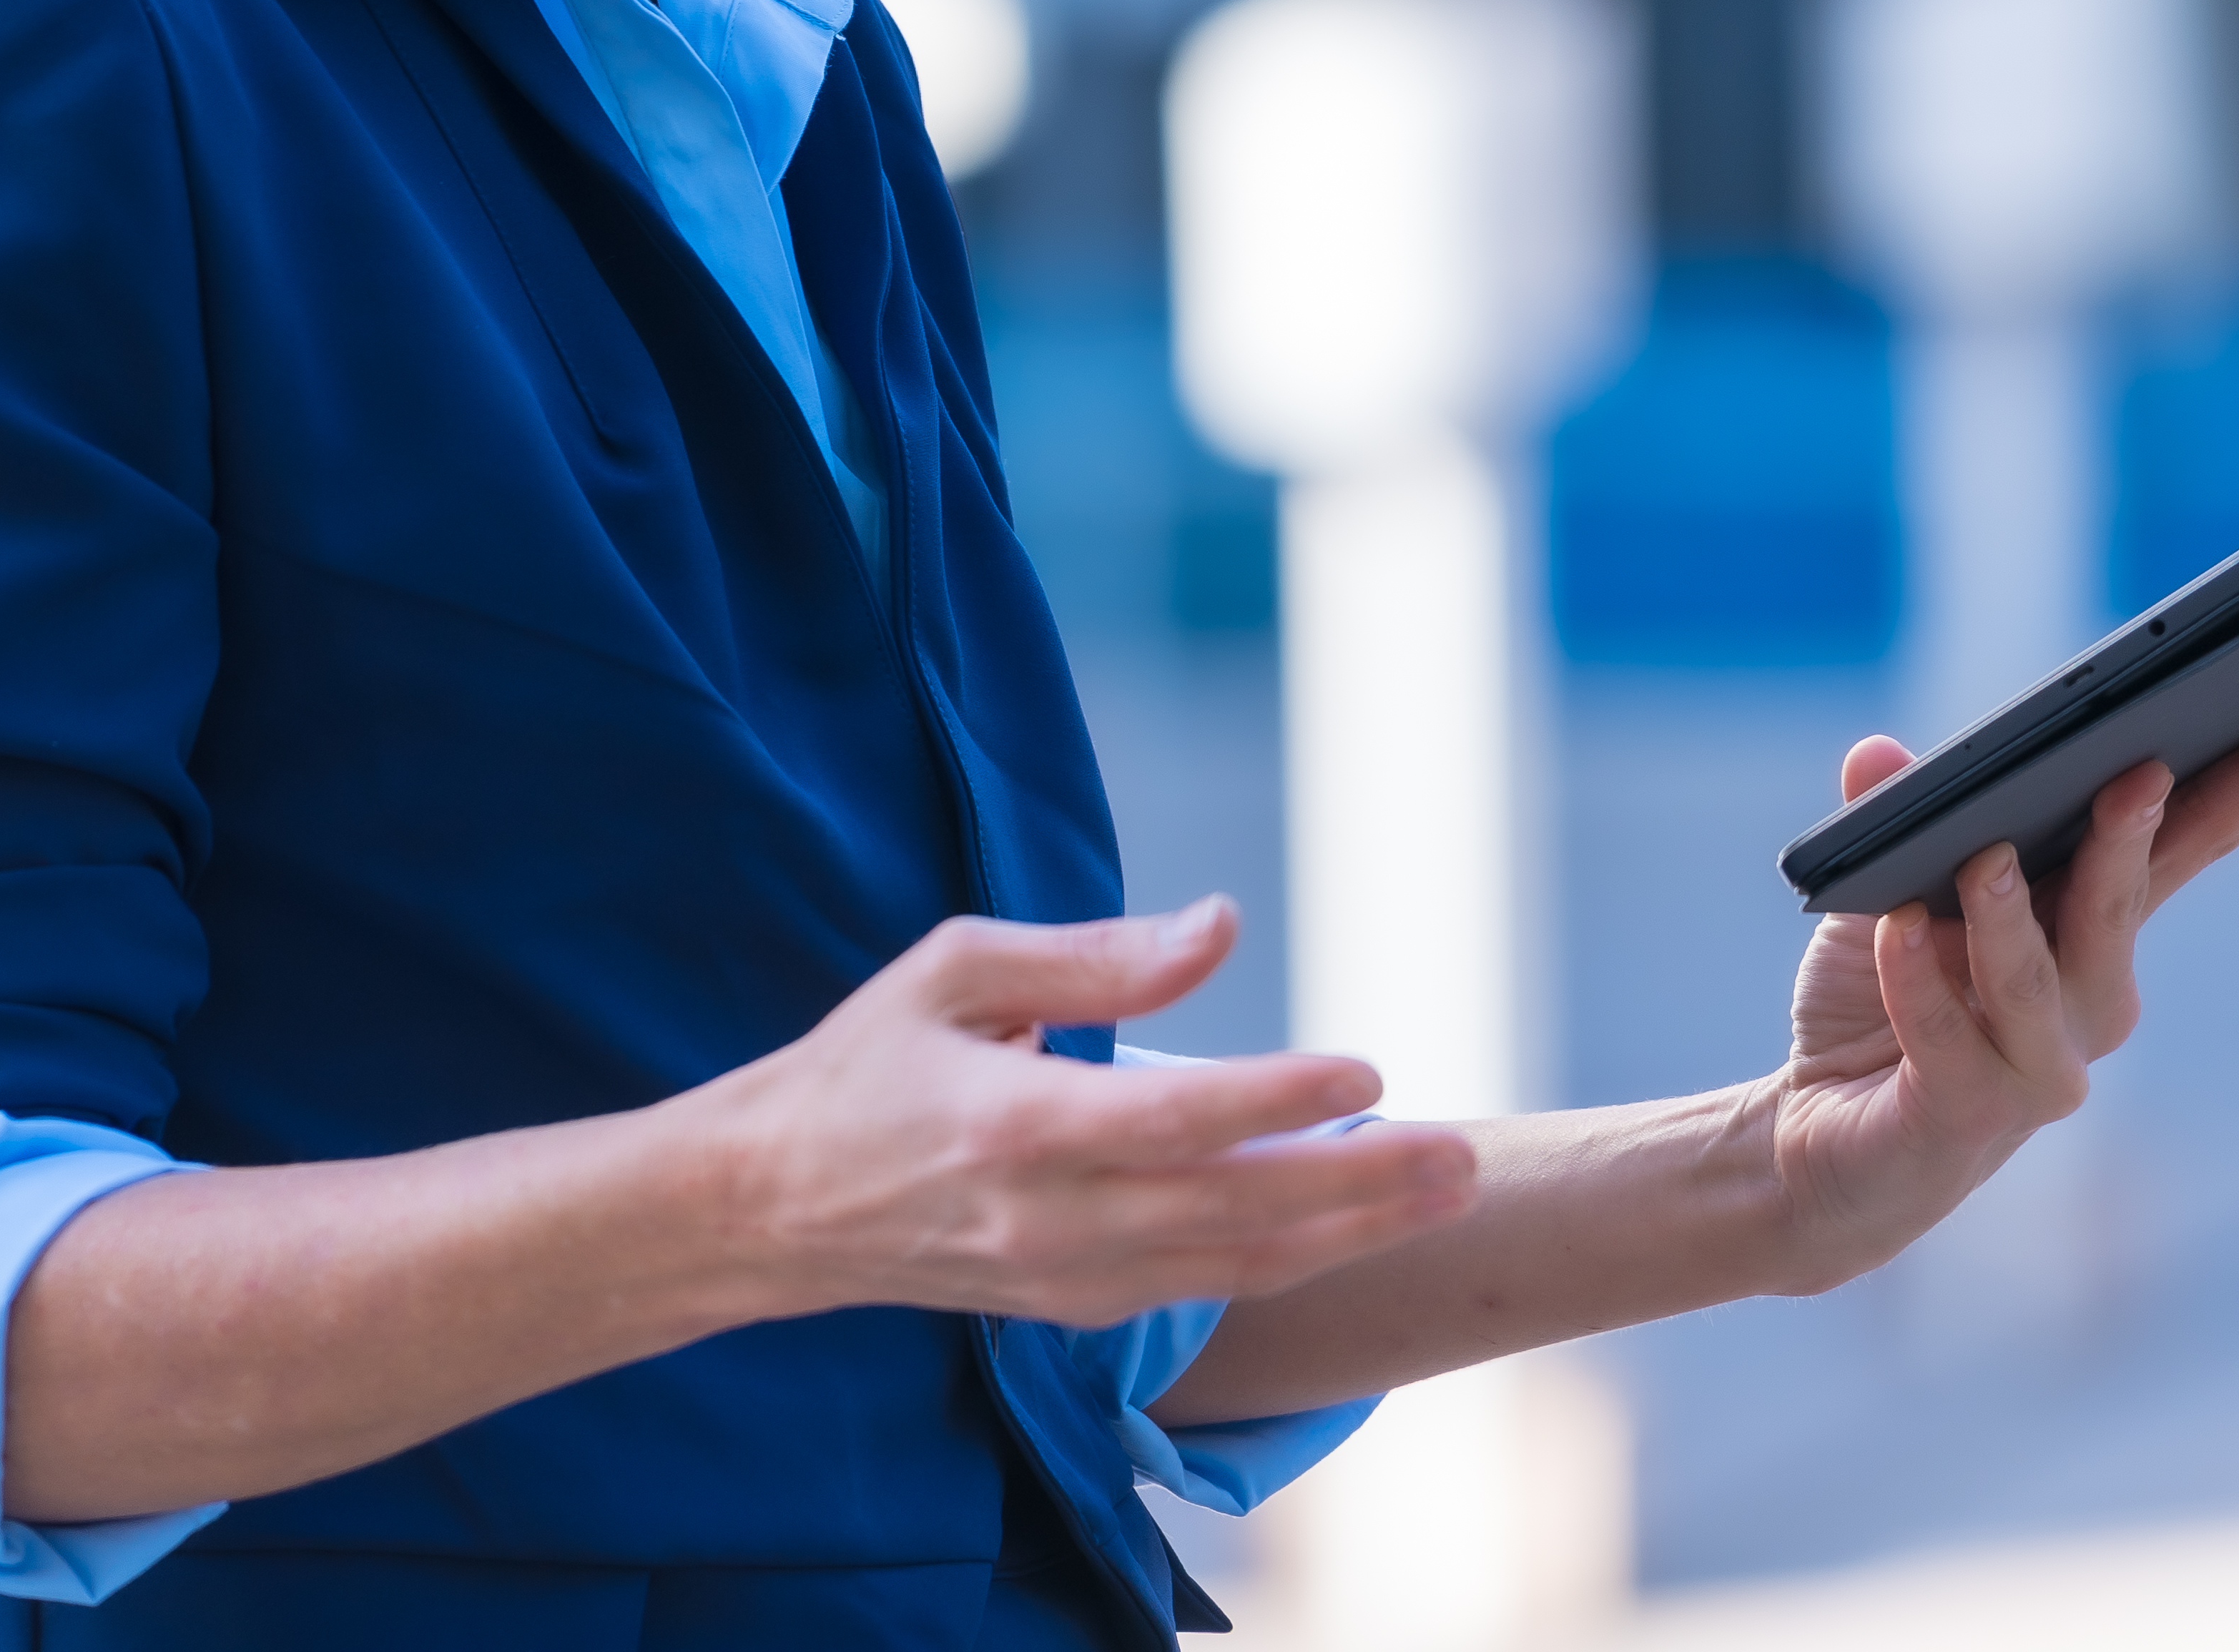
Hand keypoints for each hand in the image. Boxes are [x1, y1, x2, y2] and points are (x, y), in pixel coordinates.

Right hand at [673, 898, 1479, 1331]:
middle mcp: (1048, 1221)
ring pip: (1234, 1266)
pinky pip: (1199, 1289)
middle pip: (1234, 1213)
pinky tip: (1353, 1224)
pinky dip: (1286, 1260)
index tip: (1367, 1070)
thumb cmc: (866, 1064)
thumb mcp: (954, 968)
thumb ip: (1092, 955)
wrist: (772, 1208)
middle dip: (1362, 1187)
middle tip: (1465, 1154)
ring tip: (1445, 1190)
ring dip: (1350, 1231)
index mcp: (1013, 1126)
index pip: (1178, 1122)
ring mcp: (1062, 1281)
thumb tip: (1220, 927)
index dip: (1280, 1102)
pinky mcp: (1070, 1311)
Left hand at [1760, 690, 2238, 1285]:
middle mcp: (2091, 996)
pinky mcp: (1970, 1114)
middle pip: (2130, 899)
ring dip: (2011, 914)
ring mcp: (2042, 1063)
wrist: (1821, 1144)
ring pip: (2041, 980)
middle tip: (2142, 769)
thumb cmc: (1880, 1003)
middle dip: (2141, 832)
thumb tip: (1876, 753)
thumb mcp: (1887, 891)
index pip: (2191, 833)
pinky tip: (1894, 932)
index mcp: (2096, 921)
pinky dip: (1919, 983)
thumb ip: (1899, 822)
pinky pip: (1950, 1039)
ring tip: (1983, 858)